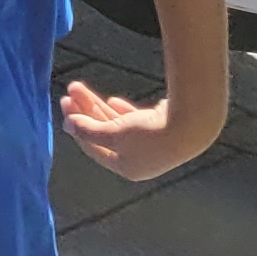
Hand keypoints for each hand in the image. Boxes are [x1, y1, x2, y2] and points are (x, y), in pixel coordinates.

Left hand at [59, 75, 207, 180]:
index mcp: (126, 167)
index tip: (65, 105)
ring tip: (80, 88)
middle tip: (70, 91)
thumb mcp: (112, 134)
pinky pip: (136, 121)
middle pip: (103, 134)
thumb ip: (88, 130)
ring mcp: (151, 145)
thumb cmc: (149, 134)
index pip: (93, 147)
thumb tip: (67, 126)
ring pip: (117, 125)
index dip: (77, 126)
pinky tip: (113, 101)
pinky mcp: (161, 130)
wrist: (191, 124)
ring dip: (98, 106)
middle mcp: (138, 160)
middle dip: (85, 112)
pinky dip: (122, 112)